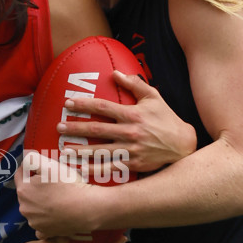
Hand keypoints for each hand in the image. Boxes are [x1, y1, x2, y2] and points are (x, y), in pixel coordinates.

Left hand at [15, 153, 100, 237]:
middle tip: (52, 184)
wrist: (87, 208)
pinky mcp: (45, 232)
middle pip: (26, 193)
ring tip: (57, 199)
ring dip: (40, 204)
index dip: (30, 169)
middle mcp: (24, 208)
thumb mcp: (49, 164)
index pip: (20, 175)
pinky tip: (55, 216)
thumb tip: (26, 159)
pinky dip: (45, 221)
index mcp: (23, 191)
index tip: (40, 168)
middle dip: (35, 187)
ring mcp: (34, 222)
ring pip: (33, 209)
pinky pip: (41, 226)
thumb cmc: (68, 185)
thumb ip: (32, 158)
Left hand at [58, 71, 196, 173]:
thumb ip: (134, 84)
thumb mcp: (153, 97)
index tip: (68, 103)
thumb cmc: (166, 118)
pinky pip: (110, 167)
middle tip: (59, 126)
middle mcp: (130, 131)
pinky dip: (94, 169)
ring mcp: (131, 150)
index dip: (84, 105)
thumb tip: (115, 73)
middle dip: (75, 127)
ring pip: (100, 150)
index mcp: (132, 114)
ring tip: (64, 149)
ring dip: (80, 150)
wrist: (183, 144)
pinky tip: (80, 169)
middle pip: (96, 129)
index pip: (102, 107)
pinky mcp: (133, 164)